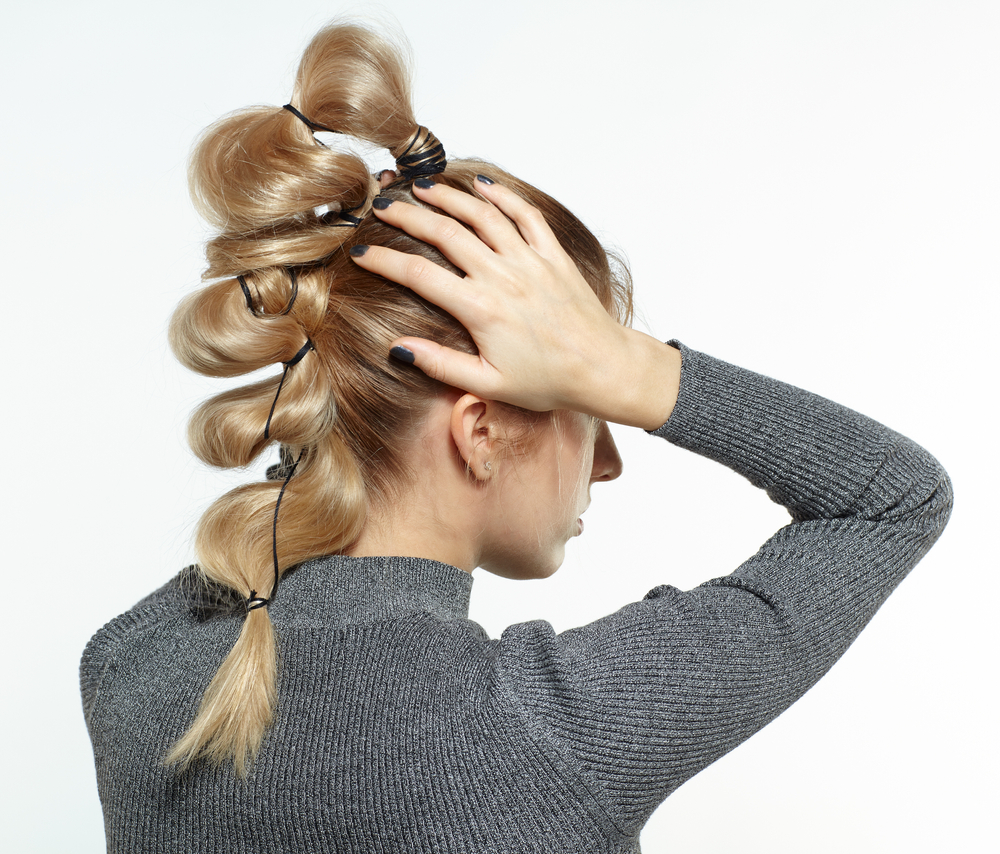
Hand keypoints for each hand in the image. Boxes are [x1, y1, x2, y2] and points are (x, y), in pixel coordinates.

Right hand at [350, 178, 679, 428]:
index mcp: (480, 309)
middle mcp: (502, 277)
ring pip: (482, 215)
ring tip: (422, 187)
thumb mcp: (489, 384)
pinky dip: (503, 196)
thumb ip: (440, 364)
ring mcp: (530, 261)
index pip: (418, 275)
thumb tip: (397, 349)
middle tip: (382, 205)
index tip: (361, 252)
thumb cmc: (549, 382)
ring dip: (449, 196)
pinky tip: (483, 186)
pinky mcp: (553, 256)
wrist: (604, 369)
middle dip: (408, 215)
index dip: (384, 261)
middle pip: (444, 233)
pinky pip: (525, 215)